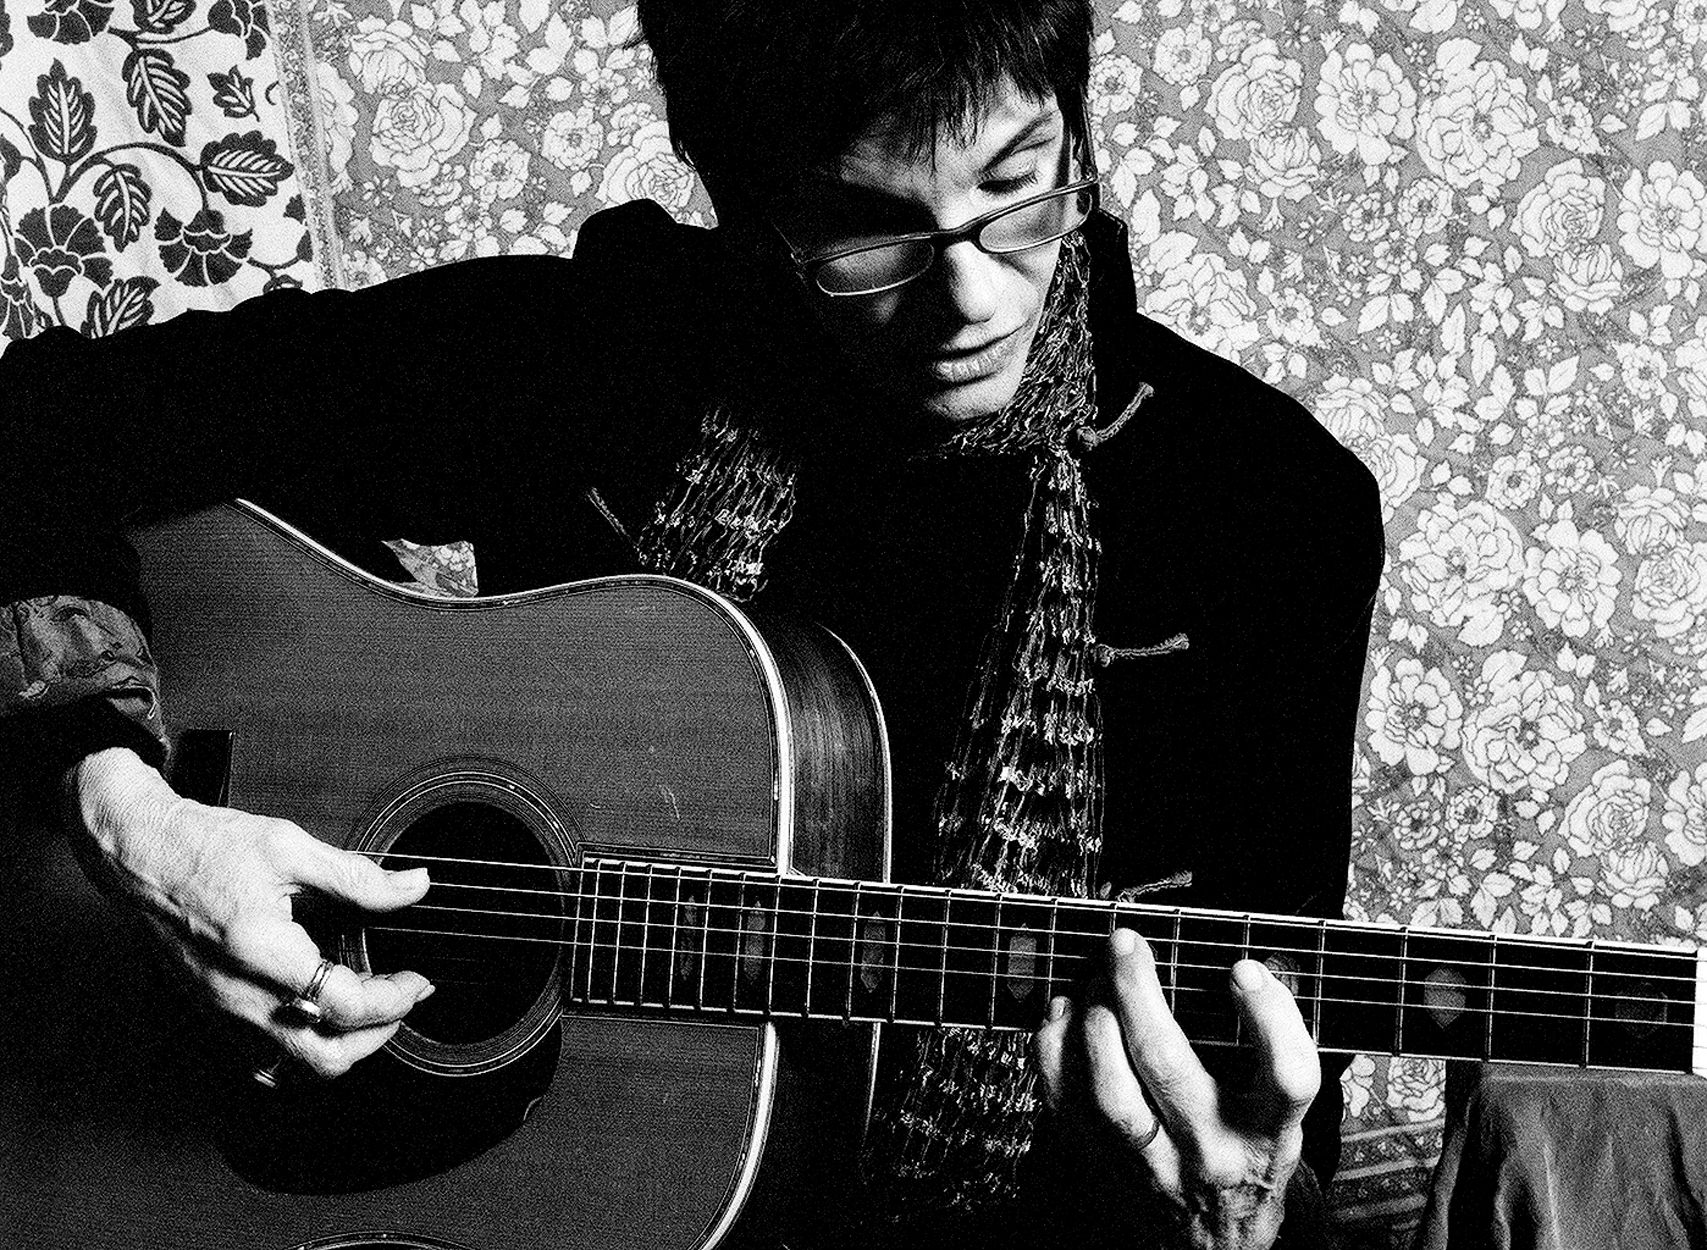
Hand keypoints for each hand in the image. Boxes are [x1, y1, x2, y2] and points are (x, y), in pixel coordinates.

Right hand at [62, 746, 433, 1077]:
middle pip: (324, 1057)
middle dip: (377, 1035)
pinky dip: (299, 1053)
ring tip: (366, 1012)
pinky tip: (319, 1020)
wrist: (140, 858)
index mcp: (262, 950)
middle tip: (401, 998)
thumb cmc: (205, 848)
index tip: (417, 981)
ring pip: (292, 1069)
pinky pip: (261, 1061)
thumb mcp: (290, 847)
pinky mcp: (211, 1014)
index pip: (345, 1005)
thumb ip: (358, 876)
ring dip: (341, 1049)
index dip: (394, 999)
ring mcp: (221, 1011)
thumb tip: (414, 887)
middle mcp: (239, 994)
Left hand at [1032, 928, 1319, 1249]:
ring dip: (1093, 1022)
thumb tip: (1247, 971)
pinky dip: (1053, 1051)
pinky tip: (1062, 1010)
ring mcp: (1154, 1165)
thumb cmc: (1247, 1164)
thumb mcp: (1281, 1123)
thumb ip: (1270, 1057)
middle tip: (1126, 943)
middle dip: (1138, 993)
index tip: (1244, 970)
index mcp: (1269, 1136)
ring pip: (1110, 1093)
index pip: (1287, 1078)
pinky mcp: (1106, 1169)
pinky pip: (1066, 1108)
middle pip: (1168, 1066)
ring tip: (1096, 975)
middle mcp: (1211, 1152)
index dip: (1270, 1019)